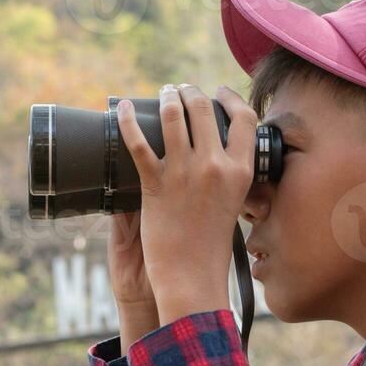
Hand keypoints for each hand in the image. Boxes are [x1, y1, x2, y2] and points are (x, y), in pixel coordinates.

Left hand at [115, 82, 256, 324]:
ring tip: (162, 94)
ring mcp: (185, 174)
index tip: (219, 92)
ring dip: (166, 97)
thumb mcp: (234, 204)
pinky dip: (127, 120)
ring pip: (174, 116)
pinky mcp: (156, 184)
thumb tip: (223, 152)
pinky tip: (121, 108)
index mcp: (240, 171)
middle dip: (190, 91)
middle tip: (181, 90)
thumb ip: (231, 176)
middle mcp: (215, 167)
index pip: (244, 119)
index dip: (230, 98)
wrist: (191, 275)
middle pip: (204, 108)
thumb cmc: (211, 245)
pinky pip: (138, 142)